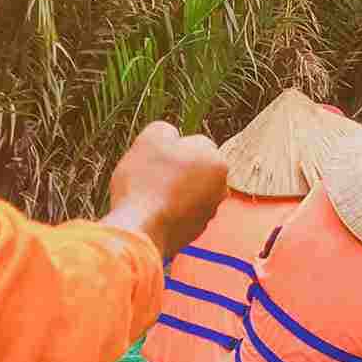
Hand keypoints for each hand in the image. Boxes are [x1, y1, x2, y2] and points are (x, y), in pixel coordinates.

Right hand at [104, 121, 227, 258]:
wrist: (140, 229)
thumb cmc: (146, 181)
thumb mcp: (151, 138)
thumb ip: (166, 130)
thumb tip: (170, 134)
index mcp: (217, 162)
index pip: (193, 144)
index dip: (170, 148)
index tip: (155, 158)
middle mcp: (221, 188)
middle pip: (193, 169)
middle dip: (175, 169)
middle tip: (150, 175)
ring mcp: (209, 212)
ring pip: (187, 191)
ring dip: (172, 190)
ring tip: (149, 194)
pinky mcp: (196, 231)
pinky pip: (181, 213)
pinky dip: (169, 210)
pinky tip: (152, 211)